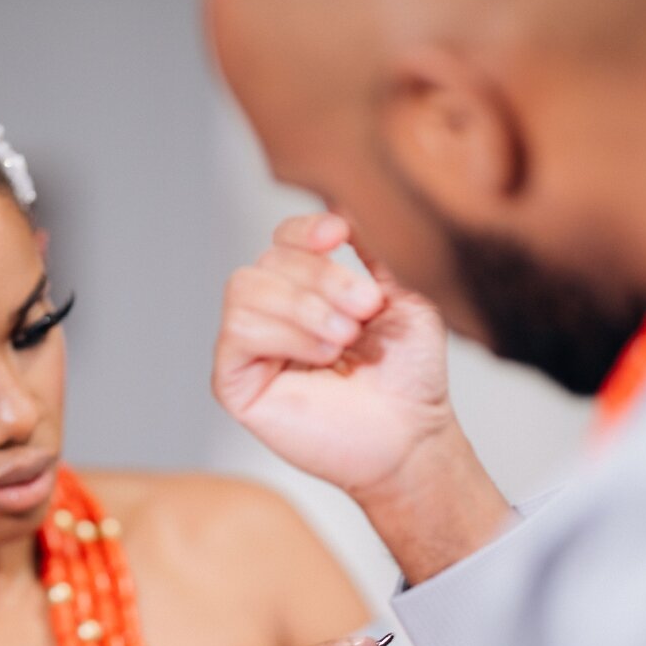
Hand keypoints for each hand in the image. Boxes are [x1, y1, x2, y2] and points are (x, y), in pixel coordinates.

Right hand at [213, 212, 455, 499]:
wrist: (411, 436)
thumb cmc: (409, 377)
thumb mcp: (402, 297)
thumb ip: (371, 253)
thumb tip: (337, 208)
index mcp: (308, 291)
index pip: (283, 239)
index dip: (304, 230)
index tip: (340, 234)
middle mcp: (273, 315)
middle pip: (269, 260)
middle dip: (321, 278)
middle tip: (364, 312)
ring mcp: (250, 349)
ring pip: (245, 289)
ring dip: (303, 308)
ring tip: (344, 340)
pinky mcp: (234, 383)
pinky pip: (237, 332)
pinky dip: (284, 335)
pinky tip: (322, 357)